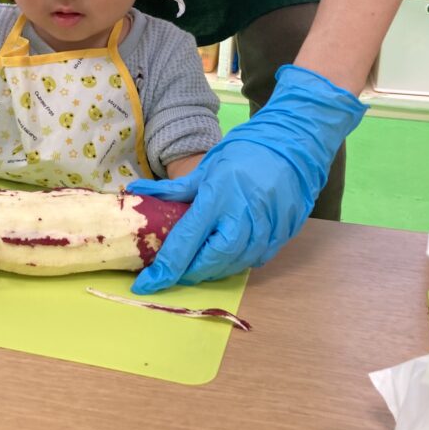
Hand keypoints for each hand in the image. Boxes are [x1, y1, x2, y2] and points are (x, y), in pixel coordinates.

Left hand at [127, 64, 365, 292]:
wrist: (292, 144)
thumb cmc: (244, 153)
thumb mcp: (205, 168)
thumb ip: (173, 190)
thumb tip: (137, 192)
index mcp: (218, 198)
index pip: (185, 242)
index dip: (164, 269)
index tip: (146, 285)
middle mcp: (243, 217)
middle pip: (211, 261)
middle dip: (190, 272)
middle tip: (176, 270)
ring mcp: (267, 229)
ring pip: (235, 265)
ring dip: (213, 269)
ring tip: (199, 264)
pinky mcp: (283, 235)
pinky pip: (256, 259)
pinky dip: (237, 261)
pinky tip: (228, 254)